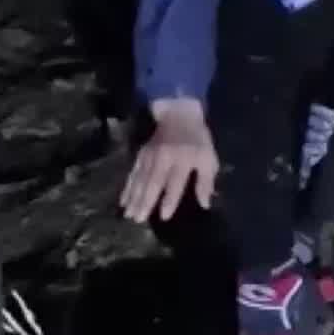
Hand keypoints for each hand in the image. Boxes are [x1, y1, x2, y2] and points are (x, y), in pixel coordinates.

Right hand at [119, 98, 218, 222]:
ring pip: (140, 179)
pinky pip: (133, 173)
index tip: (164, 216)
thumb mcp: (209, 159)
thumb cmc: (198, 141)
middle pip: (153, 182)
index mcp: (184, 160)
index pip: (175, 182)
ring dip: (134, 198)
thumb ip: (206, 182)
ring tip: (129, 214)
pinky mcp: (141, 154)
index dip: (170, 199)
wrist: (179, 115)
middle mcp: (165, 158)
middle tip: (138, 219)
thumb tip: (205, 204)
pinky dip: (128, 187)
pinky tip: (124, 200)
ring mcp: (151, 156)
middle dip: (145, 202)